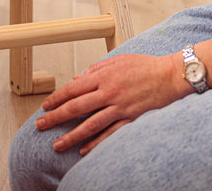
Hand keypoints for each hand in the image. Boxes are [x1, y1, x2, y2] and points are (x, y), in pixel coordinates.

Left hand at [35, 53, 187, 154]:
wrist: (170, 75)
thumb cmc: (143, 65)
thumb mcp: (117, 60)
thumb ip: (95, 69)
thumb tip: (77, 78)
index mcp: (103, 75)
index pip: (73, 88)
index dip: (57, 98)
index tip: (45, 107)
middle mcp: (109, 92)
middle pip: (76, 107)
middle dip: (56, 117)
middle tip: (41, 126)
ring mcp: (120, 107)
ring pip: (90, 124)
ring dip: (72, 136)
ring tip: (57, 145)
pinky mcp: (131, 119)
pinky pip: (110, 134)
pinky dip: (96, 143)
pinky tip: (84, 150)